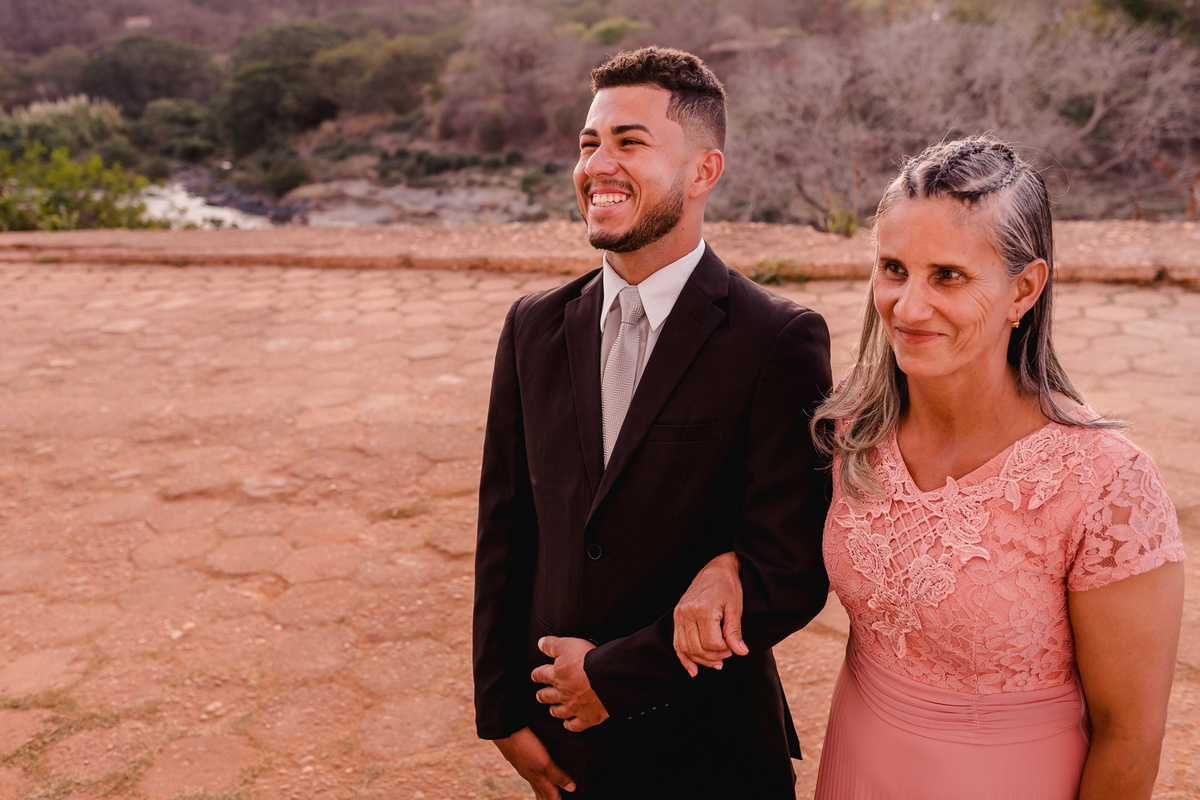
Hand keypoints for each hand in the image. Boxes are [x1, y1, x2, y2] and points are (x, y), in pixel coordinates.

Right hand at [493, 727, 575, 798]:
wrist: (507, 731)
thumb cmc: (525, 748)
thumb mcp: (545, 763)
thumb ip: (557, 776)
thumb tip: (571, 788)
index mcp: (540, 782)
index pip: (552, 798)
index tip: (569, 797)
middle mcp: (533, 778)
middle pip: (544, 795)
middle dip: (551, 799)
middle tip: (558, 798)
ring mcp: (527, 770)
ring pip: (539, 786)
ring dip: (546, 792)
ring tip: (552, 793)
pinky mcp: (524, 760)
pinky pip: (535, 775)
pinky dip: (541, 779)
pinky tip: (542, 774)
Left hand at [531, 636, 609, 731]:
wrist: (607, 678)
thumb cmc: (588, 660)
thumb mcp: (567, 645)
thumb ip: (552, 645)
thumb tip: (540, 643)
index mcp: (557, 675)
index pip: (541, 675)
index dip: (537, 674)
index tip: (535, 675)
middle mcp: (562, 693)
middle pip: (547, 696)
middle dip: (542, 695)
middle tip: (540, 695)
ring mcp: (574, 707)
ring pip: (559, 711)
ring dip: (554, 710)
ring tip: (552, 709)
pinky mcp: (587, 717)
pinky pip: (575, 725)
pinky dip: (570, 725)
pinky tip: (568, 724)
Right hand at [673, 551, 748, 676]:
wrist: (715, 569)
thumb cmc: (728, 586)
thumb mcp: (736, 608)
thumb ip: (735, 632)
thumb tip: (741, 652)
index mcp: (702, 609)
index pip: (712, 643)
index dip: (725, 650)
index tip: (733, 646)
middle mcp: (687, 612)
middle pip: (697, 648)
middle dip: (714, 657)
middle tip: (727, 656)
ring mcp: (679, 614)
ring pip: (686, 648)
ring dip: (701, 660)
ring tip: (716, 663)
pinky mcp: (677, 616)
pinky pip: (677, 642)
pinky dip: (684, 658)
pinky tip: (692, 670)